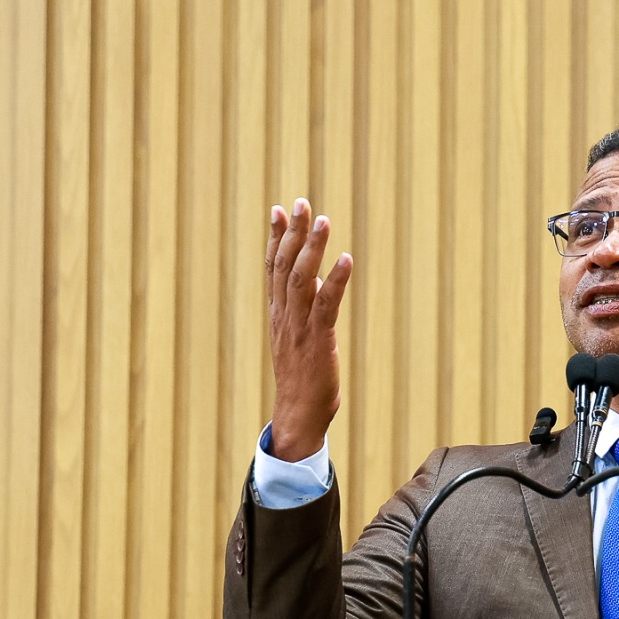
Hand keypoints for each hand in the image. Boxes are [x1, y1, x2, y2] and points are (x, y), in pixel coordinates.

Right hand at [266, 198, 352, 460]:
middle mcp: (284, 317)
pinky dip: (336, 281)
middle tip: (303, 203)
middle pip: (284, 266)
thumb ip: (303, 311)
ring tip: (324, 221)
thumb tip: (317, 282)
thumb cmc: (303, 380)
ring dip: (312, 249)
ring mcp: (299, 328)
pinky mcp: (318, 341)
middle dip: (294, 233)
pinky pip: (325, 306)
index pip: (273, 269)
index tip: (279, 210)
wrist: (298, 416)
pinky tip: (346, 260)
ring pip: (301, 280)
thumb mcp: (299, 340)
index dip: (276, 239)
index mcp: (278, 315)